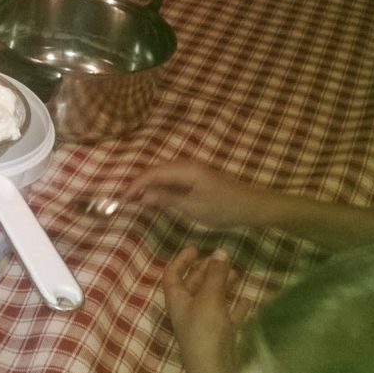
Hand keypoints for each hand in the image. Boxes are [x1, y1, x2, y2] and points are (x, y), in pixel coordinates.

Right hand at [122, 161, 267, 227]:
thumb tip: (141, 196)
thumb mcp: (193, 207)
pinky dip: (158, 185)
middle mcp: (185, 164)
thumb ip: (166, 199)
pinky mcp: (195, 177)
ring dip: (147, 184)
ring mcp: (191, 169)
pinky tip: (154, 195)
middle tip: (123, 200)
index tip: (121, 199)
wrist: (252, 207)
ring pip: (161, 173)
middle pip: (154, 170)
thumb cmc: (223, 207)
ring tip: (134, 198)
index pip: (151, 174)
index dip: (134, 186)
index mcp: (184, 170)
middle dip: (137, 183)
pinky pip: (170, 177)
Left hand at [163, 247, 252, 372]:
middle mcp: (188, 312)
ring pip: (212, 300)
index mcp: (177, 302)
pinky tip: (248, 298)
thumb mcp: (208, 299)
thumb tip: (220, 251)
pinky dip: (237, 305)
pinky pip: (229, 316)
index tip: (195, 247)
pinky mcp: (222, 337)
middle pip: (193, 286)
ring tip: (238, 273)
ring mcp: (205, 326)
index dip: (181, 260)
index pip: (172, 276)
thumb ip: (215, 276)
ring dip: (223, 285)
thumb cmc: (206, 332)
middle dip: (207, 270)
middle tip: (223, 259)